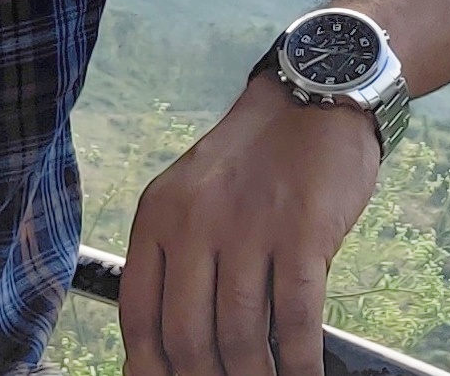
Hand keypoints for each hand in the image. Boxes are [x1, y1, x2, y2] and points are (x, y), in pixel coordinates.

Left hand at [118, 72, 380, 375]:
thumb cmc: (254, 161)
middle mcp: (194, 223)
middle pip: (187, 336)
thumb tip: (175, 347)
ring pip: (240, 336)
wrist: (311, 100)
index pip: (139, 313)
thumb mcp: (194, 197)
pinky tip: (302, 375)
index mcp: (158, 216)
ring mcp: (247, 228)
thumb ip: (179, 259)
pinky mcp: (300, 234)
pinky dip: (299, 363)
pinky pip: (296, 321)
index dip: (150, 367)